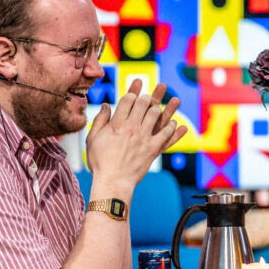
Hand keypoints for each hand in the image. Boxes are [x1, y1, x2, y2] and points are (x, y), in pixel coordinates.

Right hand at [85, 79, 187, 196]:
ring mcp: (144, 138)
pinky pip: (166, 136)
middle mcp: (132, 128)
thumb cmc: (100, 162)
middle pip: (143, 104)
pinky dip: (172, 129)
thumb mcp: (93, 139)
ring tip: (168, 104)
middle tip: (151, 95)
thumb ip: (100, 120)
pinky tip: (176, 124)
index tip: (137, 86)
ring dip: (163, 109)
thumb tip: (105, 105)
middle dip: (148, 96)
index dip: (133, 92)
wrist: (113, 181)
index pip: (128, 100)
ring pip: (157, 116)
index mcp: (117, 124)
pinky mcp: (153, 150)